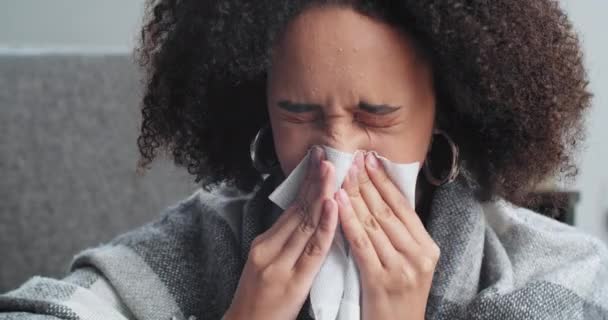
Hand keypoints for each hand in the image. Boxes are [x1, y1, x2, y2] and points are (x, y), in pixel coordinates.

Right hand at [224, 147, 338, 319]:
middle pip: (298, 210)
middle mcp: (270, 248)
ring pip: (306, 223)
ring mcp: (280, 263)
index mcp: (265, 243)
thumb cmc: (257, 301)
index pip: (291, 208)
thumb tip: (304, 218)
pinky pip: (314, 249)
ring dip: (321, 194)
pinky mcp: (293, 280)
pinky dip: (325, 224)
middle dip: (314, 181)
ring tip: (332, 169)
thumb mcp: (263, 265)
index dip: (307, 184)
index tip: (318, 162)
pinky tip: (332, 205)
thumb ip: (282, 243)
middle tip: (326, 154)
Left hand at [334, 152, 439, 319]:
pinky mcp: (380, 281)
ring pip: (373, 223)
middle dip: (367, 182)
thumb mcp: (411, 266)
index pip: (404, 207)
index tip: (370, 159)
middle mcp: (418, 256)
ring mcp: (401, 268)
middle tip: (353, 159)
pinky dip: (348, 220)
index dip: (385, 181)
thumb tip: (380, 200)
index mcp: (428, 248)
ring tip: (342, 174)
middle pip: (387, 211)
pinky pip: (361, 243)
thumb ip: (400, 237)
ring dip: (355, 196)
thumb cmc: (398, 299)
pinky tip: (337, 202)